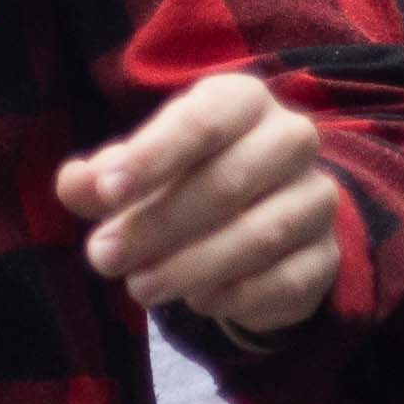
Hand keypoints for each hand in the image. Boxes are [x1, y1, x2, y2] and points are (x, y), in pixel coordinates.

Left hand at [54, 70, 343, 340]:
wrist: (260, 219)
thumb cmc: (184, 176)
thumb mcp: (138, 168)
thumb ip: (103, 176)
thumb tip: (76, 185)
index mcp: (242, 100)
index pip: (201, 122)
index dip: (153, 156)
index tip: (107, 192)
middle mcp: (291, 140)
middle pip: (226, 182)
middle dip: (158, 224)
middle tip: (104, 257)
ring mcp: (316, 198)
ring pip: (259, 235)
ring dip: (191, 266)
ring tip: (139, 287)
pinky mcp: (327, 256)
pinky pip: (286, 279)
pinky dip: (238, 295)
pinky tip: (197, 302)